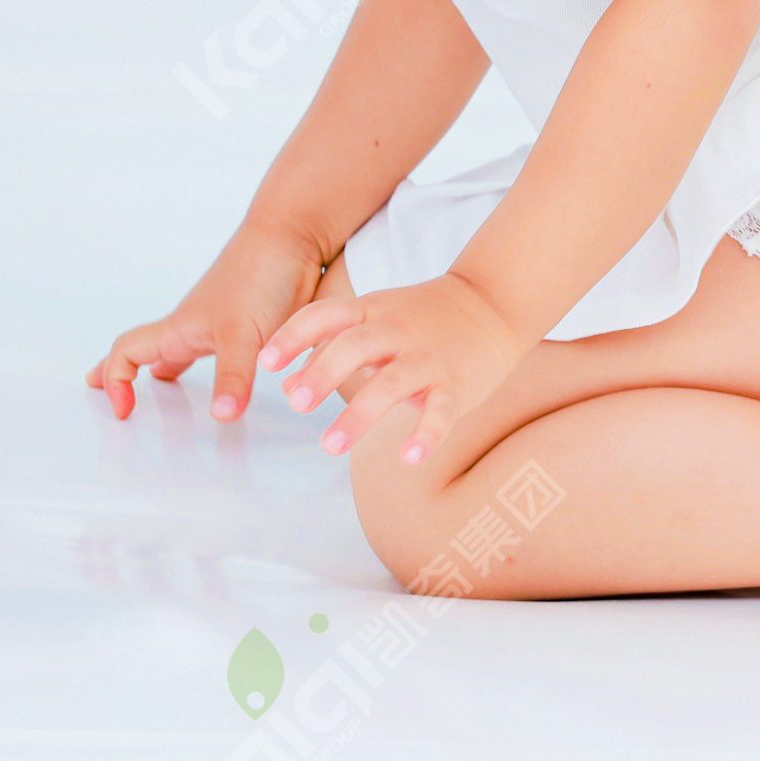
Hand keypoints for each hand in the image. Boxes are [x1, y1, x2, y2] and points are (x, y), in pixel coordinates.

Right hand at [91, 219, 322, 419]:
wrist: (293, 237)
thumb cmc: (259, 274)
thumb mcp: (243, 333)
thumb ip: (233, 375)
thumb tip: (220, 417)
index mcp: (180, 329)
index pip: (127, 352)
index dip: (115, 379)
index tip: (122, 410)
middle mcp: (194, 327)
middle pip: (145, 350)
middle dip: (122, 370)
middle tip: (103, 385)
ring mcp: (221, 324)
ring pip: (180, 349)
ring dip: (162, 366)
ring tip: (158, 382)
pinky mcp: (251, 325)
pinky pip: (217, 350)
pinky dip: (206, 365)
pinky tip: (222, 373)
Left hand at [261, 272, 523, 466]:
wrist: (494, 301)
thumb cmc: (421, 317)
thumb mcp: (374, 318)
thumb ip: (331, 347)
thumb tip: (287, 385)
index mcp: (372, 310)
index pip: (325, 315)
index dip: (293, 336)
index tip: (265, 362)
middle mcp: (397, 330)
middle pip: (356, 345)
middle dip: (323, 373)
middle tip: (296, 404)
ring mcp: (428, 357)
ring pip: (392, 383)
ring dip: (359, 415)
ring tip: (330, 446)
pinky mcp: (458, 384)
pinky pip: (441, 411)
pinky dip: (426, 434)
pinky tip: (407, 459)